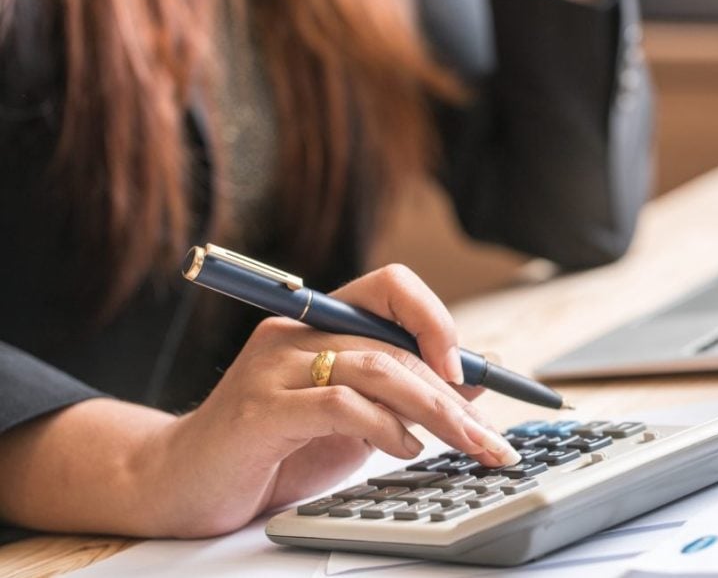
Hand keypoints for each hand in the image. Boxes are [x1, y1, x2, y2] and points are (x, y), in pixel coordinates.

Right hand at [0, 264, 519, 537]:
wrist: (178, 483)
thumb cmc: (270, 449)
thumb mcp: (352, 418)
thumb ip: (403, 394)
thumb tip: (474, 381)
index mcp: (320, 322)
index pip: (392, 285)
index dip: (437, 318)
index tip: (468, 369)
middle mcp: (298, 333)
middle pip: (396, 342)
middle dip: (454, 393)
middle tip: (489, 437)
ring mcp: (275, 368)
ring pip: (377, 366)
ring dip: (433, 410)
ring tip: (461, 445)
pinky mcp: (261, 410)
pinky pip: (341, 404)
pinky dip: (384, 426)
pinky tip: (403, 448)